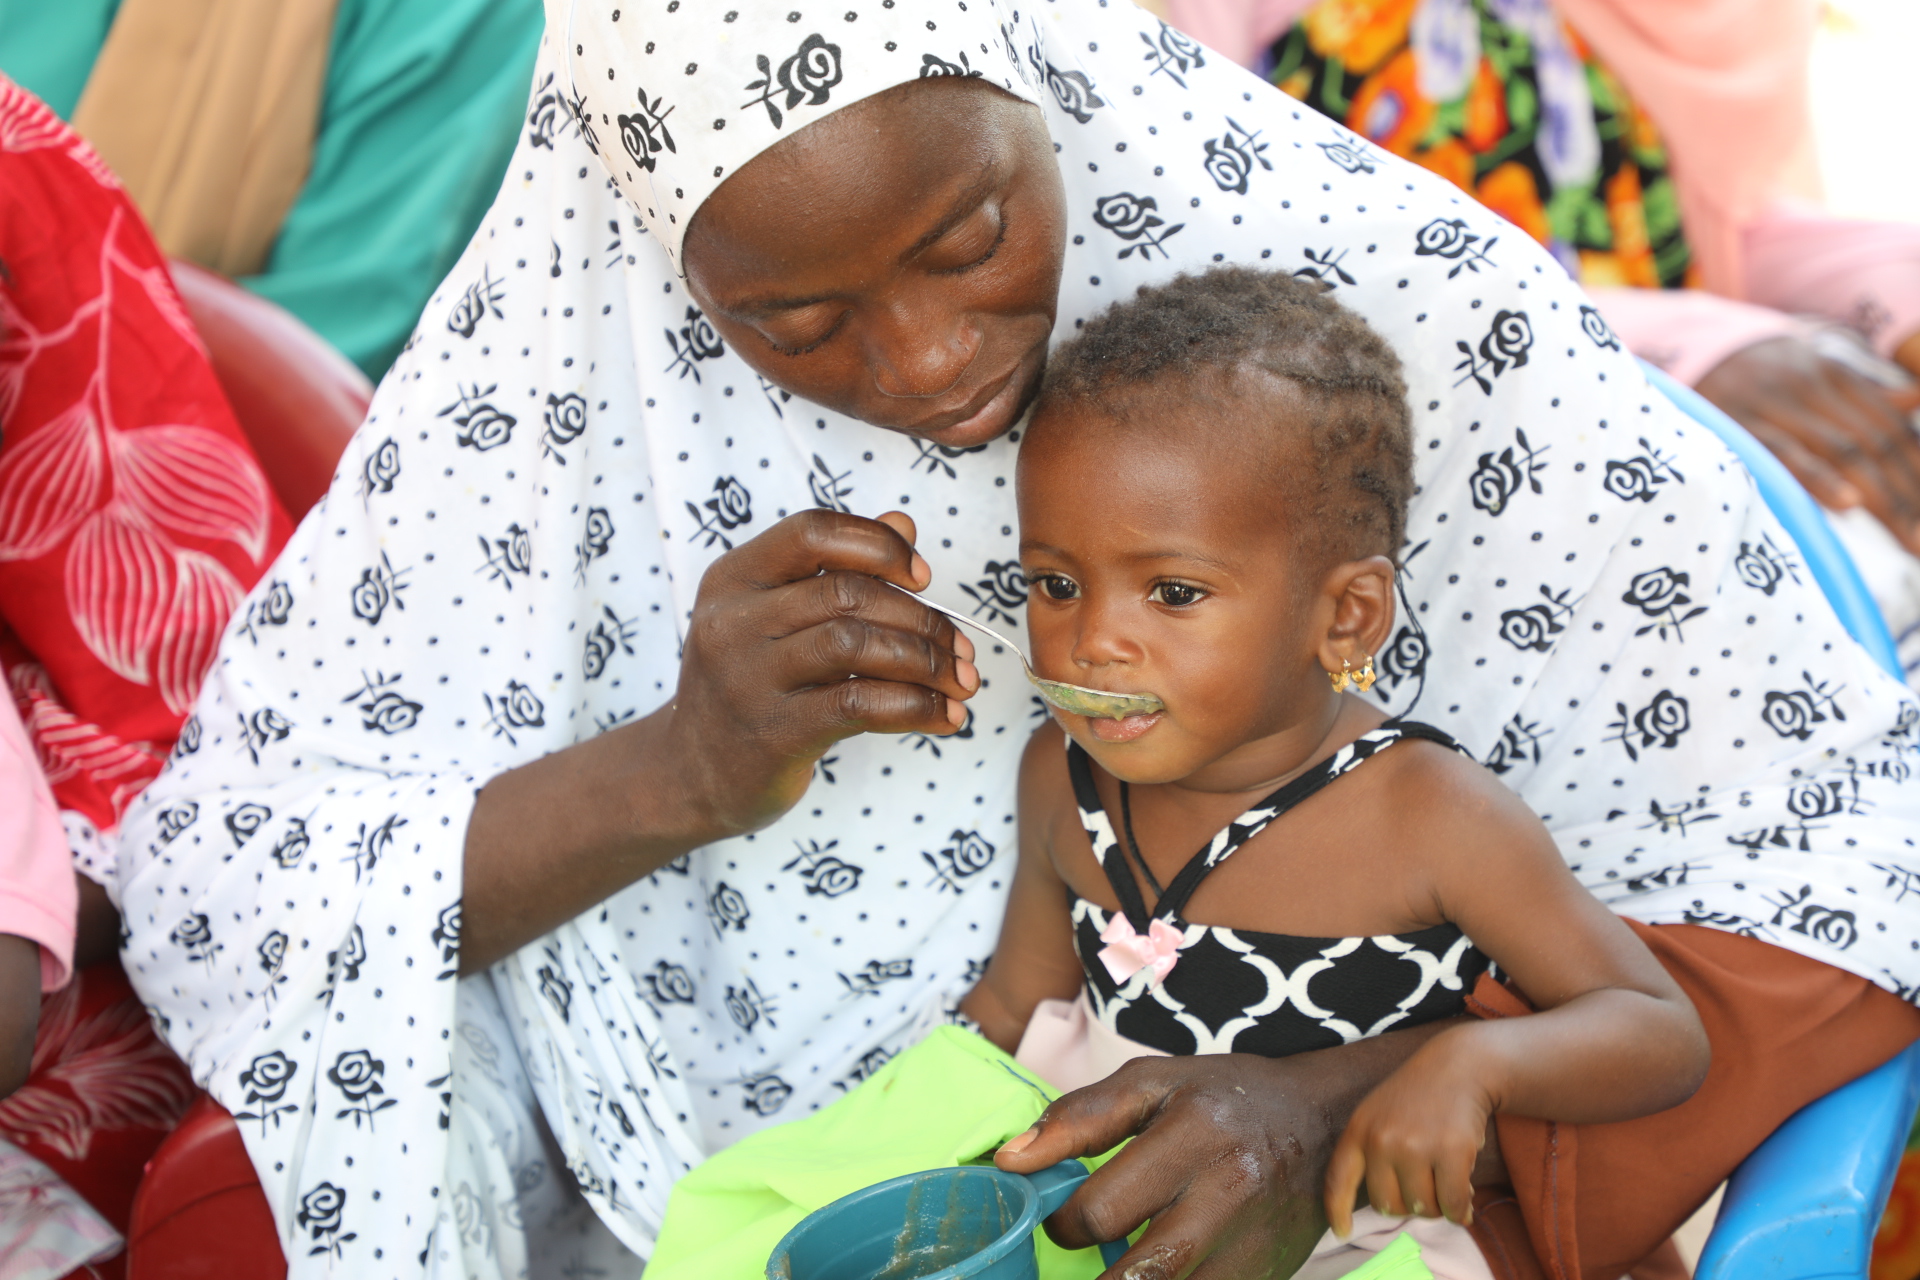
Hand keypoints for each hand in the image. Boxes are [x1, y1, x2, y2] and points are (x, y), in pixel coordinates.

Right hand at [663, 509, 977, 836]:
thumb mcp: (777, 617)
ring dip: (926, 662)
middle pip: (847, 592)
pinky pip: (860, 705)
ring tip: (961, 682)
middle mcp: (733, 621)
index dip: (879, 545)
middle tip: (961, 649)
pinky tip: (944, 716)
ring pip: (857, 645)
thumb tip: (904, 523)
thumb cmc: (751, 686)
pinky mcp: (773, 733)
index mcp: (735, 577)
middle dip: (922, 618)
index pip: (813, 532)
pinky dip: (916, 706)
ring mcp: (748, 678)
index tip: (923, 577)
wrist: (690, 775)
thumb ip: (837, 569)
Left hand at [995, 1053, 1366, 1279]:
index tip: (1061, 1221)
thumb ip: (1077, 1118)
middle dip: (1097, 1279)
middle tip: (1085, 1256)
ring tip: (1120, 1267)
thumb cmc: (1223, 1097)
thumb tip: (1010, 1161)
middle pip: (1139, 1273)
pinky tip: (1159, 1270)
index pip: (1102, 1210)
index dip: (1062, 1226)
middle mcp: (1229, 1192)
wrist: (1324, 1120)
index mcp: (1192, 1133)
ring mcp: (1256, 1244)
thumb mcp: (1152, 1082)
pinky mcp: (1271, 1276)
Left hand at [1323, 1032, 1492, 1236]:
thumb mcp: (1377, 1114)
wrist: (1459, 1067)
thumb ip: (1372, 1154)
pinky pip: (1452, 1204)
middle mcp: (1382, 1140)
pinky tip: (1465, 1199)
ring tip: (1446, 1182)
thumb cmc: (1416, 1097)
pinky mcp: (1451, 1152)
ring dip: (1437, 1205)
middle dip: (1407, 1204)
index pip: (1338, 1180)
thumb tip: (1386, 1207)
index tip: (1342, 1232)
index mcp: (1358, 1130)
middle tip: (1424, 1186)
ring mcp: (1416, 1146)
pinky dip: (1461, 1209)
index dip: (1338, 1212)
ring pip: (1422, 1208)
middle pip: (1387, 1205)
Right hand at [1695, 336, 1919, 552]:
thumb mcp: (1811, 373)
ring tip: (1912, 538)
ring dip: (1884, 498)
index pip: (1894, 428)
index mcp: (1836, 377)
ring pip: (1844, 451)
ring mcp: (1775, 406)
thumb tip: (1915, 399)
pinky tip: (1848, 502)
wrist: (1680, 348)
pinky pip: (1783, 453)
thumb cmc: (1754, 377)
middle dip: (1910, 496)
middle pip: (1878, 443)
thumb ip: (1863, 394)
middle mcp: (1812, 386)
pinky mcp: (1737, 425)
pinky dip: (1818, 476)